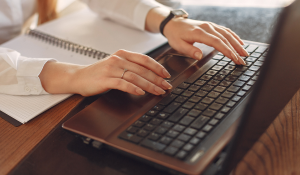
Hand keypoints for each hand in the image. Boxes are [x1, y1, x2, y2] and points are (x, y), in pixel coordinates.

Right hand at [40, 50, 171, 95]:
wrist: (78, 77)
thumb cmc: (99, 73)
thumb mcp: (116, 65)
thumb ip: (131, 67)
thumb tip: (151, 75)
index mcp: (122, 54)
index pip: (145, 59)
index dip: (158, 67)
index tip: (167, 75)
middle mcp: (118, 59)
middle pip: (143, 69)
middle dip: (157, 79)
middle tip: (167, 86)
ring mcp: (111, 69)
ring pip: (135, 76)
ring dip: (149, 85)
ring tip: (158, 91)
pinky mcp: (105, 79)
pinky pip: (123, 84)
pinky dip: (133, 88)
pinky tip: (141, 93)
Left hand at [164, 18, 247, 64]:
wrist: (173, 24)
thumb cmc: (175, 35)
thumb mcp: (178, 45)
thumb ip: (189, 50)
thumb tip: (199, 56)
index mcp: (199, 33)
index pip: (217, 42)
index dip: (227, 50)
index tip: (234, 58)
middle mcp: (207, 27)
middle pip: (225, 39)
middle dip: (235, 50)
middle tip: (242, 60)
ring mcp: (210, 26)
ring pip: (227, 34)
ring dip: (237, 44)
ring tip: (244, 53)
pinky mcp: (211, 26)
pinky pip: (225, 30)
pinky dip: (234, 36)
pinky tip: (239, 42)